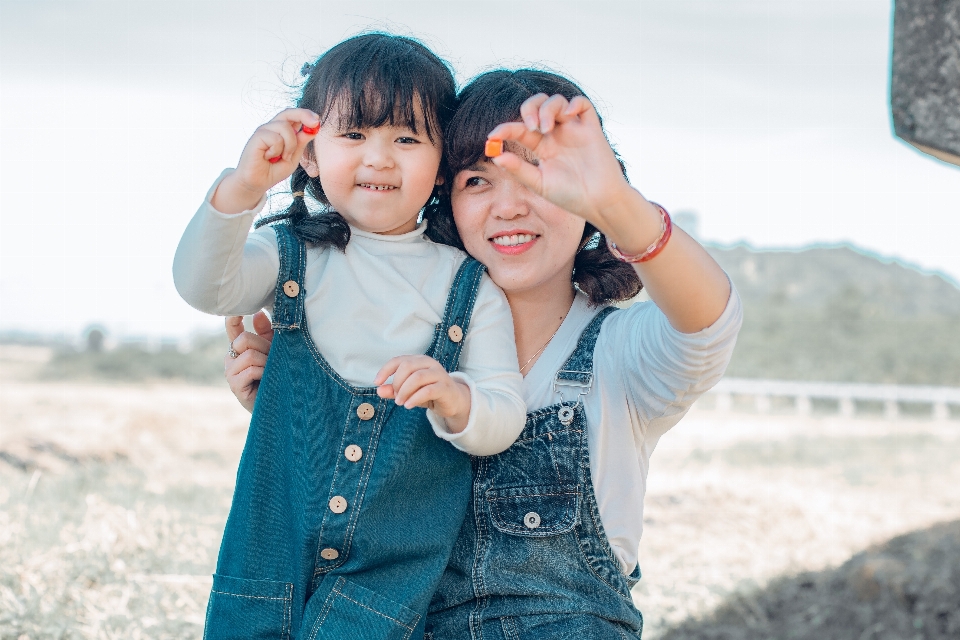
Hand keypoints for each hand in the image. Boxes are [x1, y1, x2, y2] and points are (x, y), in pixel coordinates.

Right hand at [212, 108, 319, 213]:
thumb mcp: (293, 157)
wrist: (257, 183)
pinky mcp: (257, 136)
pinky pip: (275, 138)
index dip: (306, 115)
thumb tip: (313, 129)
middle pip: (288, 112)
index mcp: (282, 131)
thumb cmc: (273, 170)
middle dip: (303, 114)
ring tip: (282, 157)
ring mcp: (264, 130)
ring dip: (289, 145)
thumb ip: (301, 143)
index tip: (318, 121)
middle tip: (315, 123)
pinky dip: (277, 150)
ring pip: (284, 127)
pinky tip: (269, 157)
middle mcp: (272, 128)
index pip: (294, 116)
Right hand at [224, 311, 273, 412]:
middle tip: (273, 359)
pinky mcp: (235, 386)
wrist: (281, 405)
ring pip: (249, 354)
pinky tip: (267, 380)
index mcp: (240, 348)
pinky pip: (251, 369)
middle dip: (264, 346)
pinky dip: (264, 372)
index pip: (232, 328)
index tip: (240, 308)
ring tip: (271, 372)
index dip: (233, 317)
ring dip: (267, 362)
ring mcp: (230, 373)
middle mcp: (231, 359)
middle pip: (244, 339)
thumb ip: (267, 332)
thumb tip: (258, 314)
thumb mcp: (275, 350)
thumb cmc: (279, 376)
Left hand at [374, 355, 471, 432]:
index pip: (399, 360)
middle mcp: (429, 363)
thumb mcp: (409, 392)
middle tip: (396, 397)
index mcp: (419, 361)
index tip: (377, 382)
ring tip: (400, 402)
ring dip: (405, 391)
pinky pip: (428, 390)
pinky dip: (415, 398)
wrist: (454, 401)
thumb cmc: (429, 393)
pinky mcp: (445, 387)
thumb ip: (394, 390)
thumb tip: (379, 391)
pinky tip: (409, 405)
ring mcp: (439, 374)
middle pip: (407, 366)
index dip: (386, 370)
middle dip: (397, 383)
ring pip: (418, 377)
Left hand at [486, 94, 631, 227]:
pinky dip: (574, 102)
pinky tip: (567, 115)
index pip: (520, 130)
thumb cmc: (571, 196)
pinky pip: (583, 104)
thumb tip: (496, 156)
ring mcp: (574, 129)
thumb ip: (519, 169)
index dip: (505, 129)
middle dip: (529, 109)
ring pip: (557, 101)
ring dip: (547, 109)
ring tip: (545, 129)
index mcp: (542, 147)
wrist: (599, 203)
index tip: (493, 136)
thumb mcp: (540, 184)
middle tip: (530, 126)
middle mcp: (556, 134)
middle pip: (538, 106)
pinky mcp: (591, 128)